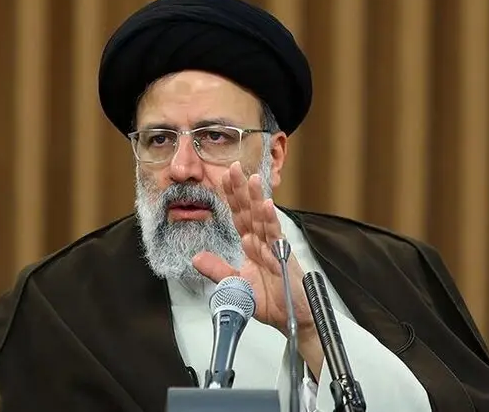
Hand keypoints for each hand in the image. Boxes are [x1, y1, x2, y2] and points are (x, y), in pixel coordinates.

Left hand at [192, 161, 314, 336]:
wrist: (292, 320)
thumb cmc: (271, 302)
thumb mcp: (236, 286)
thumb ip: (218, 270)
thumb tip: (196, 258)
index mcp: (251, 246)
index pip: (238, 216)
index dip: (231, 198)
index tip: (222, 178)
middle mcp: (262, 242)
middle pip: (249, 211)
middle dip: (241, 189)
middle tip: (234, 167)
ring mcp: (274, 248)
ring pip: (263, 219)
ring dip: (257, 198)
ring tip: (252, 179)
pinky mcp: (284, 257)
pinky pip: (276, 237)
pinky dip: (271, 220)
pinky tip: (267, 206)